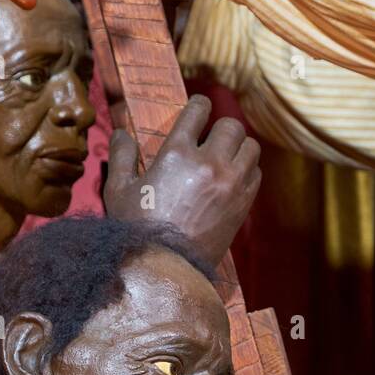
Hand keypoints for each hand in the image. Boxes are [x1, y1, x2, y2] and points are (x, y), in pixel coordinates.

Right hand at [103, 95, 261, 266]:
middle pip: (231, 125)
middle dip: (221, 127)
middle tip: (211, 137)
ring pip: (250, 146)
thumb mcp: (119, 191)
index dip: (199, 105)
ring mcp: (230, 184)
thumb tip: (121, 133)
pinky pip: (255, 173)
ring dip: (239, 147)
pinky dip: (247, 170)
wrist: (165, 269)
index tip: (199, 108)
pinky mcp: (242, 204)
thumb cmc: (137, 230)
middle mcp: (209, 163)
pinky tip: (233, 177)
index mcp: (176, 153)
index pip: (198, 110)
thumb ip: (121, 157)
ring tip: (226, 156)